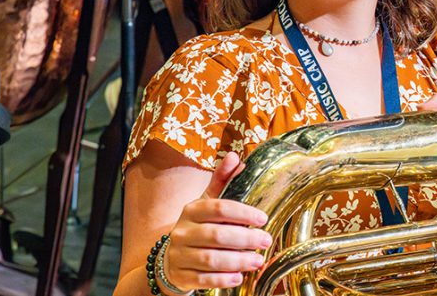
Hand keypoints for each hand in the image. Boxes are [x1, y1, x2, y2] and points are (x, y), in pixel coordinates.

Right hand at [164, 152, 272, 291]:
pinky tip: (239, 277)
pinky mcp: (181, 276)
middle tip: (265, 241)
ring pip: (211, 258)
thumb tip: (235, 157)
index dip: (243, 213)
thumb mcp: (207, 202)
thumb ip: (222, 181)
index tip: (263, 218)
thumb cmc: (198, 226)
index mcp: (191, 210)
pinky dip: (223, 279)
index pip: (219, 208)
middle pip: (217, 235)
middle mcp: (182, 231)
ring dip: (238, 260)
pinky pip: (203, 279)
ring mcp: (179, 255)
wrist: (171, 259)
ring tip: (257, 260)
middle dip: (245, 238)